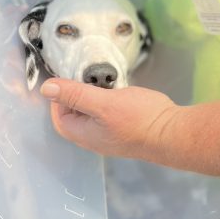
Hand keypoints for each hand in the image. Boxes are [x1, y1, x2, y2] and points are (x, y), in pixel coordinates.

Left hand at [40, 79, 180, 160]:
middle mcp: (95, 139)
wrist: (173, 133)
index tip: (69, 80)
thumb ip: (75, 95)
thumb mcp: (103, 103)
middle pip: (74, 118)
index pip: (59, 119)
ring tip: (101, 83)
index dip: (59, 99)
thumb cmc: (138, 118)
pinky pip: (107, 116)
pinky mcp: (125, 130)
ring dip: (92, 98)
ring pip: (92, 116)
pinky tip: (116, 91)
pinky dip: (107, 102)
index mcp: (84, 135)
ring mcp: (111, 136)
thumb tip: (46, 88)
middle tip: (85, 78)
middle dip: (75, 97)